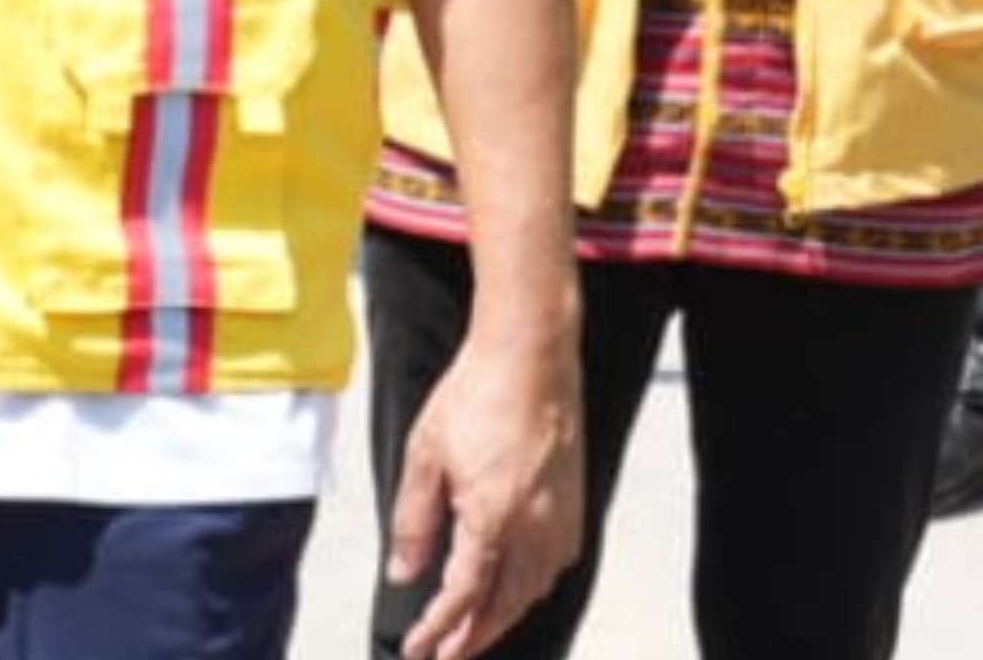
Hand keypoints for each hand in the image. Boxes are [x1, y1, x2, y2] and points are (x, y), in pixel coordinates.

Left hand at [383, 318, 583, 659]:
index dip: (439, 630)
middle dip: (473, 638)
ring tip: (476, 627)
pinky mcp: (577, 502)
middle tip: (446, 654)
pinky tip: (517, 584)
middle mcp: (535, 527)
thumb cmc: (477, 393)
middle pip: (505, 605)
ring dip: (504, 615)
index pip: (464, 597)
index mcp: (493, 518)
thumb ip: (414, 522)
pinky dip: (532, 586)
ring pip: (534, 590)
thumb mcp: (426, 456)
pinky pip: (556, 565)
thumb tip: (405, 572)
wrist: (532, 352)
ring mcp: (562, 516)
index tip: (418, 649)